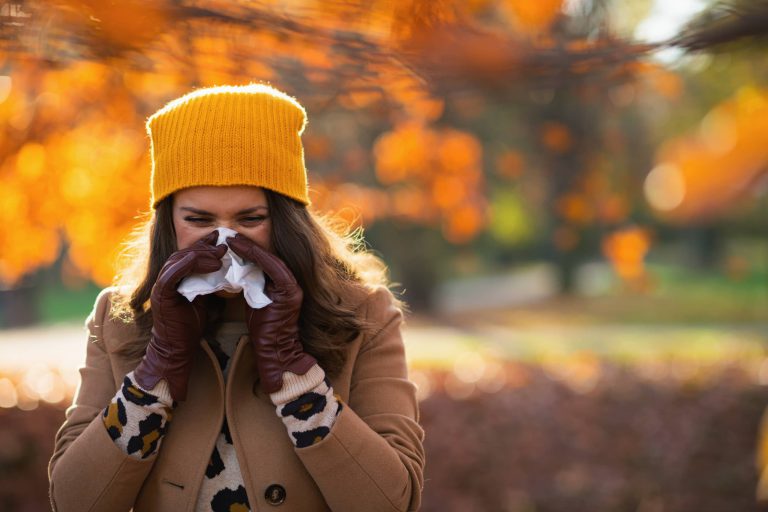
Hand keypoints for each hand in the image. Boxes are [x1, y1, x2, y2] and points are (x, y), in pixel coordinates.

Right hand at [133, 230, 227, 400]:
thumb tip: (226, 272)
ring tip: (220, 254)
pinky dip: (187, 265)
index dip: (205, 245)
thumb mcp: (203, 300)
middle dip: (205, 246)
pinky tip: (203, 260)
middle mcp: (166, 278)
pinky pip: (172, 273)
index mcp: (175, 278)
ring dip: (200, 254)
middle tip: (223, 242)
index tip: (222, 239)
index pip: (189, 254)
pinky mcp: (161, 294)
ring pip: (179, 260)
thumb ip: (208, 285)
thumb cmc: (189, 327)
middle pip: (184, 253)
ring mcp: (161, 285)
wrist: (176, 349)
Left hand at [226, 232, 316, 393]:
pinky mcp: (290, 292)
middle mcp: (291, 282)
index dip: (248, 249)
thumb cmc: (265, 331)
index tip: (230, 240)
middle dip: (248, 245)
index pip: (265, 261)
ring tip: (231, 240)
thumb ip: (252, 286)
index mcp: (283, 284)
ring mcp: (292, 286)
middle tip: (228, 235)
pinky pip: (272, 268)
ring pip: (270, 259)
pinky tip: (239, 251)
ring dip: (250, 248)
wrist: (276, 352)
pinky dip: (256, 257)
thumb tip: (236, 272)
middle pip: (269, 256)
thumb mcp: (256, 302)